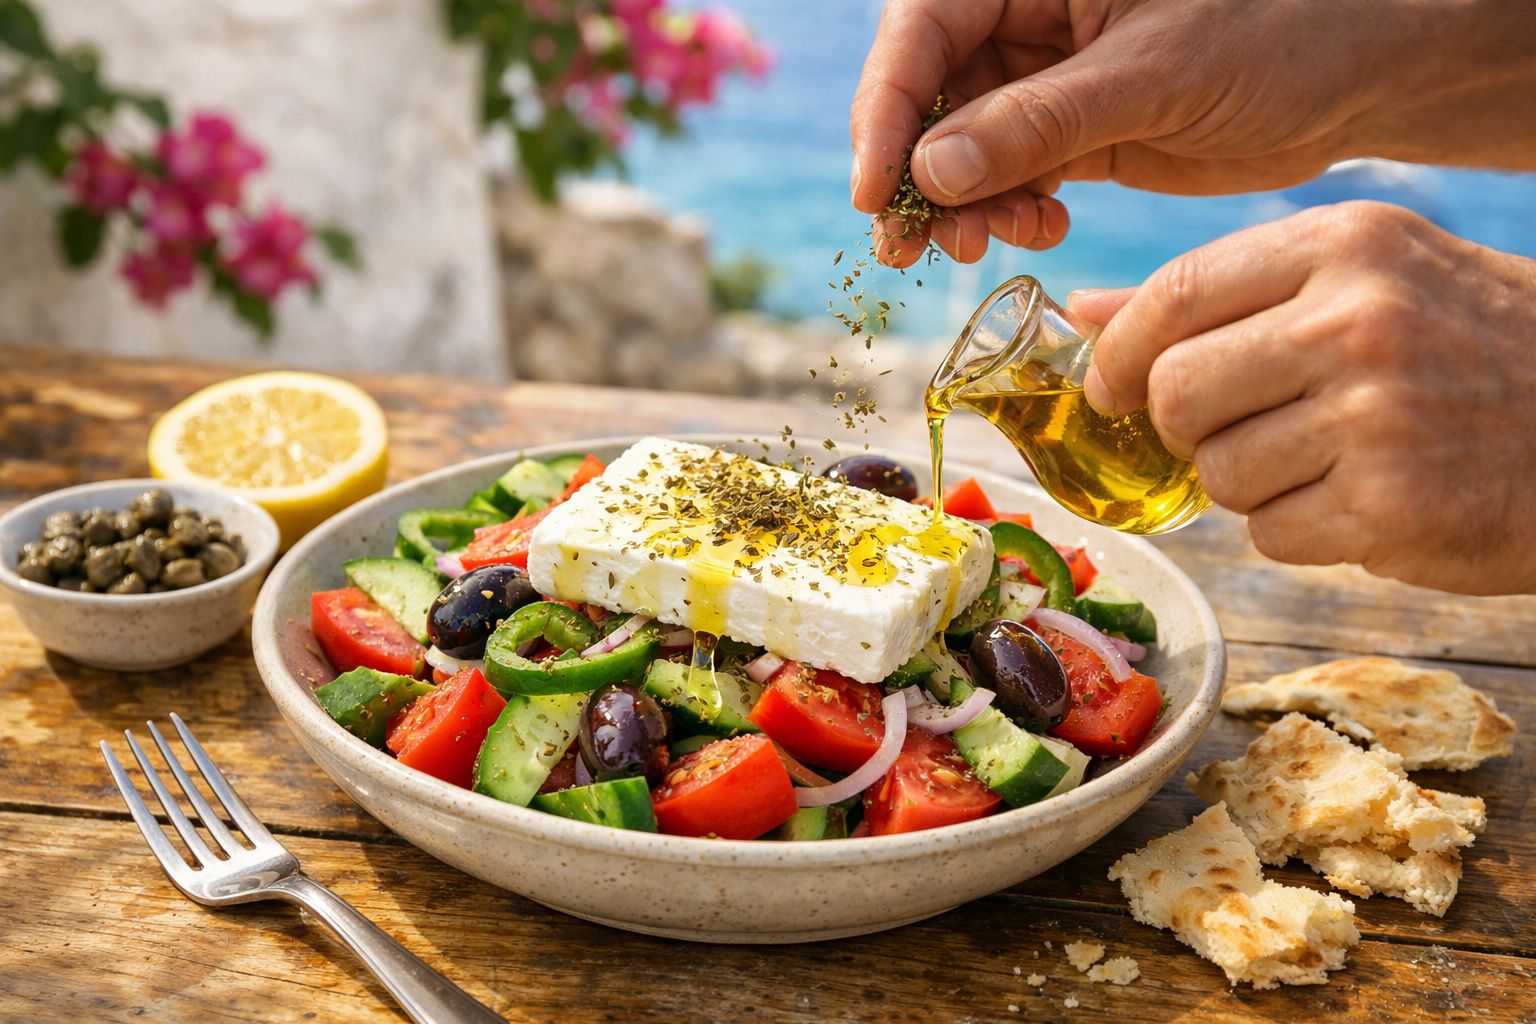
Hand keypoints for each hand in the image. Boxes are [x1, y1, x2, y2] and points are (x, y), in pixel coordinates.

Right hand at [851, 0, 1535, 267]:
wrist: (1360, 75)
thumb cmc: (1279, 31)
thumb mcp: (1154, 74)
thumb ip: (1038, 121)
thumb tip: (929, 174)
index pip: (922, 29)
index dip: (888, 110)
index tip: (875, 192)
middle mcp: (1027, 13)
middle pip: (928, 93)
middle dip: (918, 174)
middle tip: (917, 247)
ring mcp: (1046, 75)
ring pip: (959, 145)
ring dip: (959, 204)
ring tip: (980, 247)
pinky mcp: (1073, 128)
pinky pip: (1007, 175)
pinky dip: (1006, 211)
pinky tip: (1037, 231)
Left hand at [1072, 201, 1535, 595]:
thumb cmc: (1470, 350)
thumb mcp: (1366, 280)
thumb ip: (1223, 294)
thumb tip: (1087, 312)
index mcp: (1347, 246)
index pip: (1176, 294)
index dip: (1120, 351)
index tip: (1114, 386)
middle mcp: (1359, 321)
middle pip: (1177, 391)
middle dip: (1181, 427)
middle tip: (1227, 430)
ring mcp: (1376, 417)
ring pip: (1218, 473)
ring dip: (1250, 483)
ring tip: (1327, 459)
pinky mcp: (1390, 508)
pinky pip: (1269, 534)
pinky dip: (1298, 529)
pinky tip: (1362, 499)